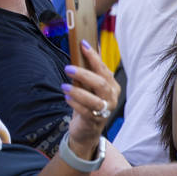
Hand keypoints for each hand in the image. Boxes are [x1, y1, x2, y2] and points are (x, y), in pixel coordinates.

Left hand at [61, 40, 119, 156]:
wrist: (87, 130)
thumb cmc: (88, 104)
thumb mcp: (90, 86)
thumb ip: (90, 70)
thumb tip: (87, 46)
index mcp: (112, 86)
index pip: (104, 68)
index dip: (93, 56)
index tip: (83, 45)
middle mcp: (111, 98)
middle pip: (101, 83)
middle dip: (83, 74)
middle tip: (68, 68)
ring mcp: (105, 111)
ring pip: (94, 99)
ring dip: (78, 91)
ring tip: (64, 86)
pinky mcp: (95, 121)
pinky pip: (85, 111)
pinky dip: (75, 103)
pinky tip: (67, 98)